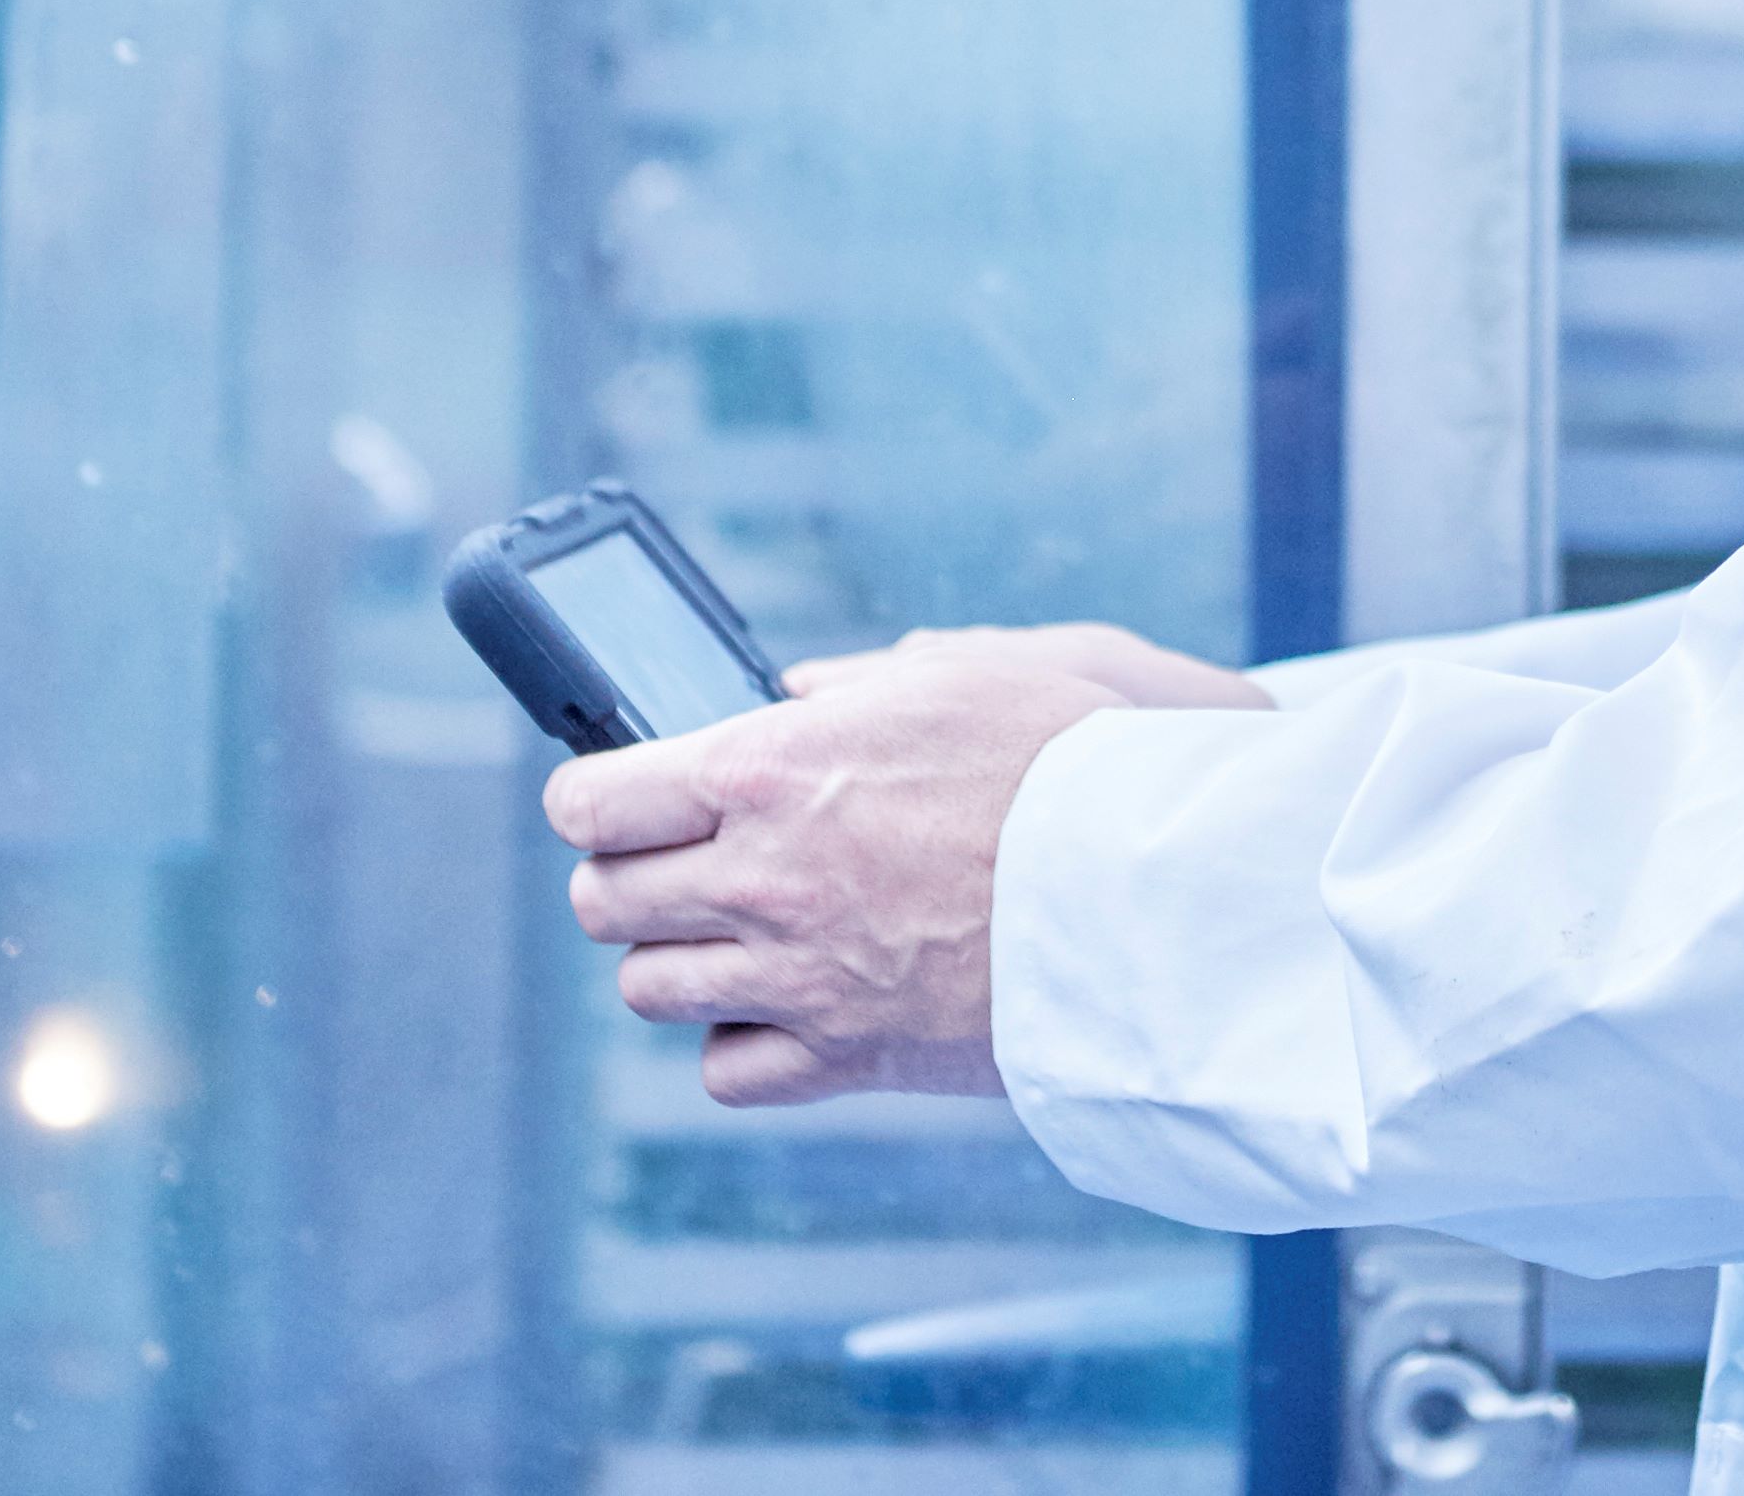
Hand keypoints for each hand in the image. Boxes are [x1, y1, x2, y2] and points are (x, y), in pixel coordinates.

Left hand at [550, 625, 1256, 1105]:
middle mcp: (760, 879)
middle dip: (622, 875)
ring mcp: (795, 979)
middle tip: (677, 859)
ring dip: (675, 957)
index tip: (611, 793)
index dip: (588, 796)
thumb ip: (854, 681)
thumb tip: (793, 693)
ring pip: (647, 989)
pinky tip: (784, 1003)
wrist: (1155, 891)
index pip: (591, 798)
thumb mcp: (962, 669)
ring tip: (737, 929)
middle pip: (600, 899)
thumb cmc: (1071, 759)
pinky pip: (723, 1073)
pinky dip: (737, 1044)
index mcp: (768, 770)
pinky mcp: (846, 1059)